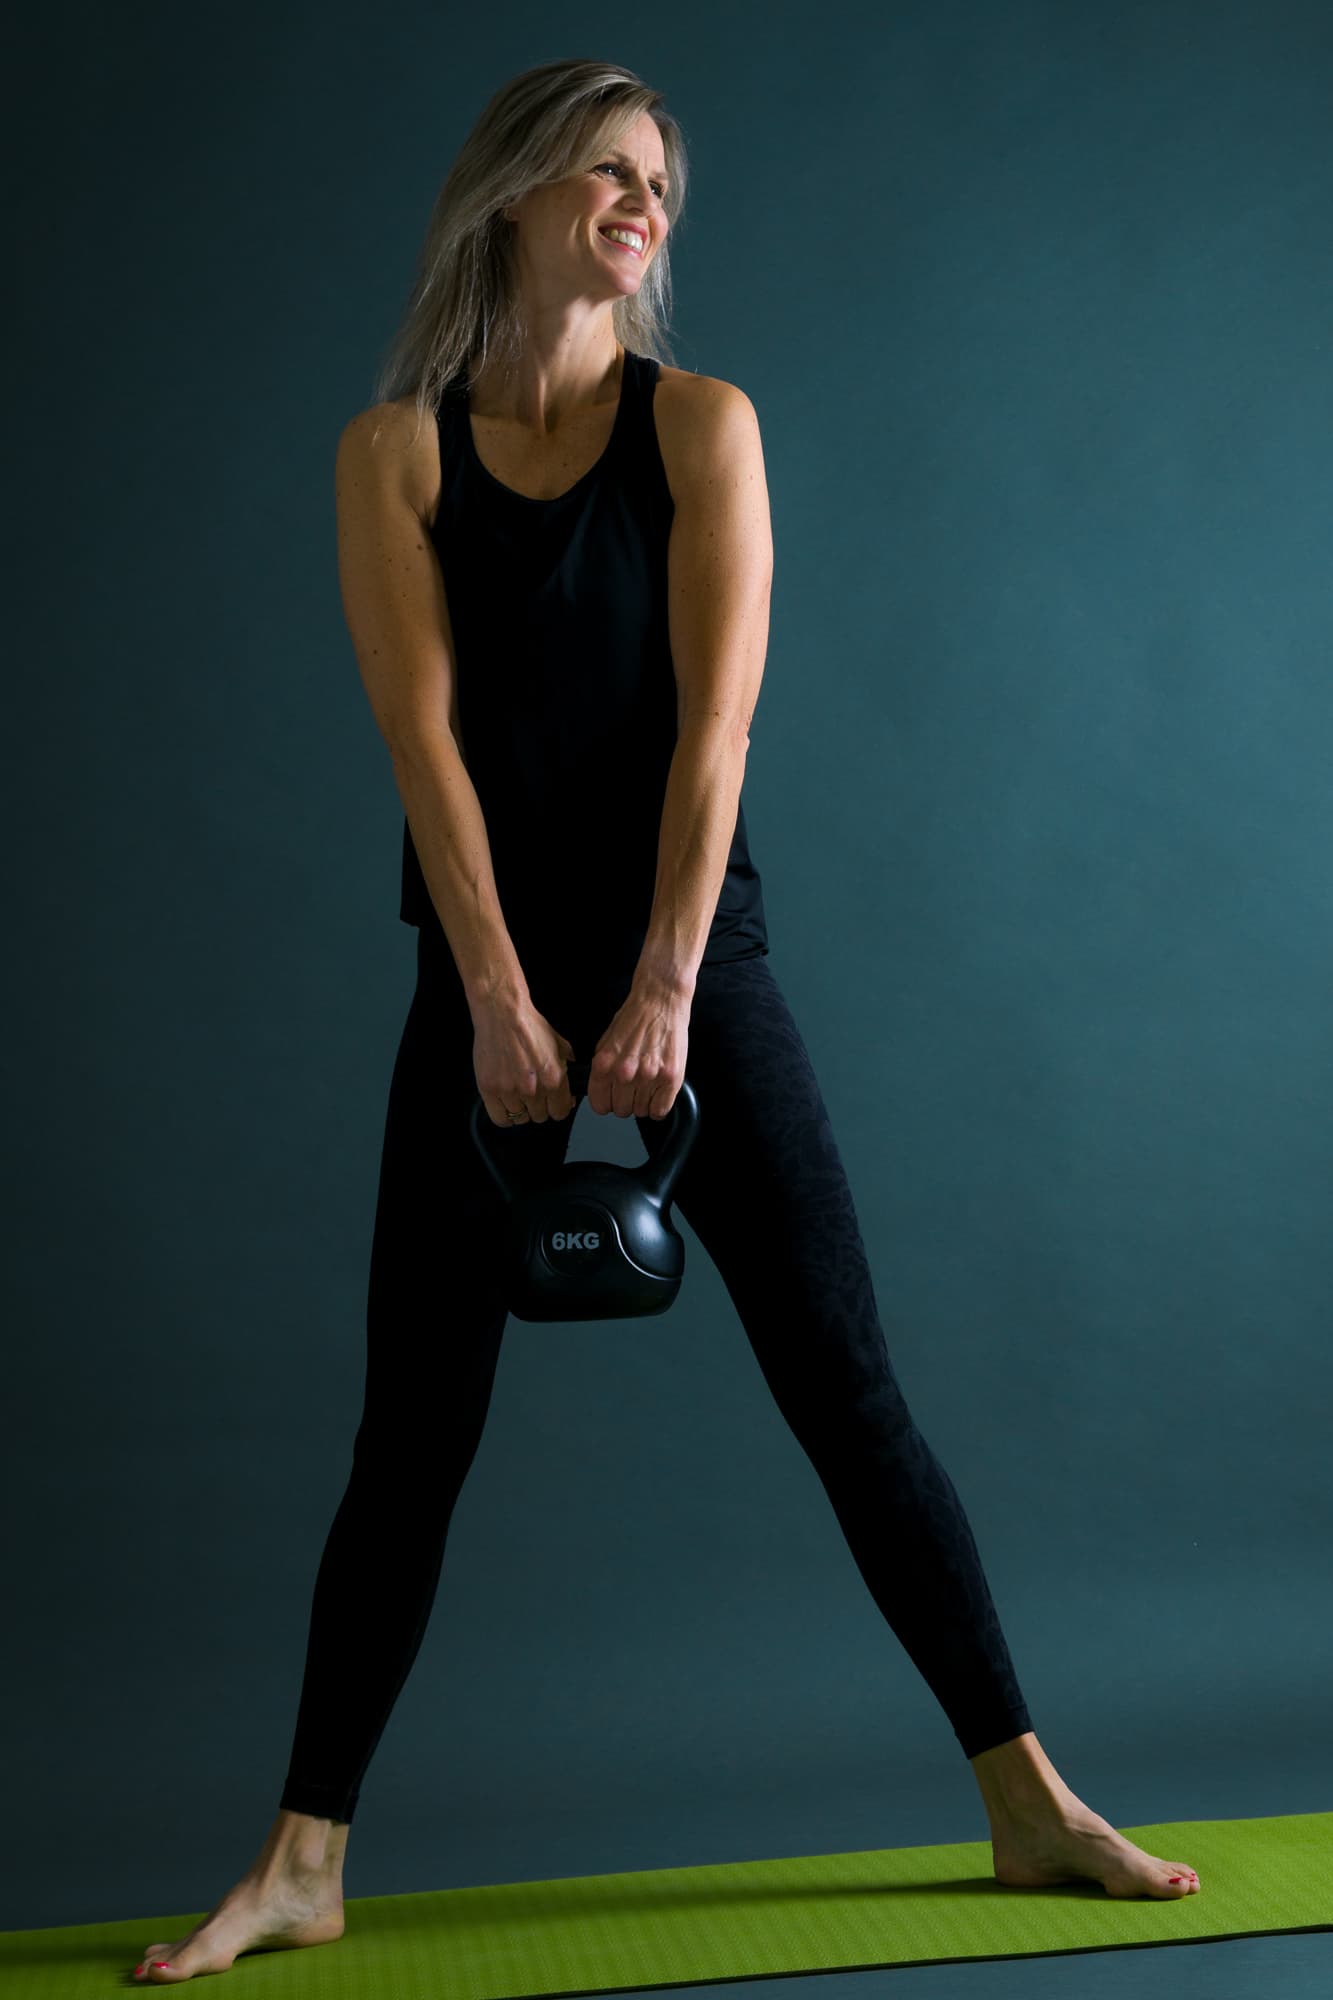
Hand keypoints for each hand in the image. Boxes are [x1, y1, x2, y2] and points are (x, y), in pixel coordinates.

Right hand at [472, 994, 576, 1125]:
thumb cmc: (529, 1025)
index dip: (557, 1108)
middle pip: (540, 1117)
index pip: (560, 1112)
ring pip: (520, 1118)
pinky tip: (506, 1105)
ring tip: (518, 1094)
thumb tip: (570, 1091)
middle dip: (539, 1107)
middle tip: (533, 1094)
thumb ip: (568, 1069)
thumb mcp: (560, 1044)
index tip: (552, 1104)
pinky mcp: (489, 1090)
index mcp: (553, 1079)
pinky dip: (504, 1116)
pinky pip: (500, 1119)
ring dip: (521, 1109)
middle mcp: (532, 1089)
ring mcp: (509, 1091)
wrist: (502, 1014)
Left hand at [587, 974, 689, 1118]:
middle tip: (634, 1087)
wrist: (660, 1001)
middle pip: (622, 1110)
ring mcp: (648, 1077)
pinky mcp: (670, 1078)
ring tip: (648, 1083)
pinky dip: (659, 1105)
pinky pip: (660, 1110)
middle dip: (627, 1101)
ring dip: (644, 1102)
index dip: (607, 1103)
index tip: (613, 1099)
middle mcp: (624, 1073)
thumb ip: (602, 1069)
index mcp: (604, 1064)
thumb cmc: (635, 1018)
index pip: (600, 1105)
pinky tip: (659, 1092)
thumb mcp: (606, 1042)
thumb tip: (602, 1092)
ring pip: (641, 1111)